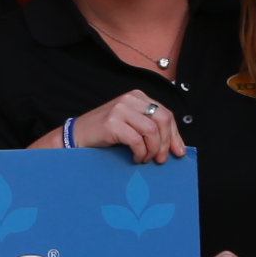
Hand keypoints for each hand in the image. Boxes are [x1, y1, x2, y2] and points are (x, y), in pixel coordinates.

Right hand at [63, 91, 185, 163]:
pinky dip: (140, 152)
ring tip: (145, 159)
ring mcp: (120, 109)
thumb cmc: (104, 133)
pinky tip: (135, 158)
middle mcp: (130, 99)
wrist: (77, 135)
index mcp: (138, 97)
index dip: (174, 135)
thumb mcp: (130, 124)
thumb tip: (174, 146)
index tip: (178, 152)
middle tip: (161, 159)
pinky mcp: (112, 122)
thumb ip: (149, 128)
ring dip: (152, 150)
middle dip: (166, 143)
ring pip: (151, 130)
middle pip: (162, 120)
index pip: (166, 114)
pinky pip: (137, 140)